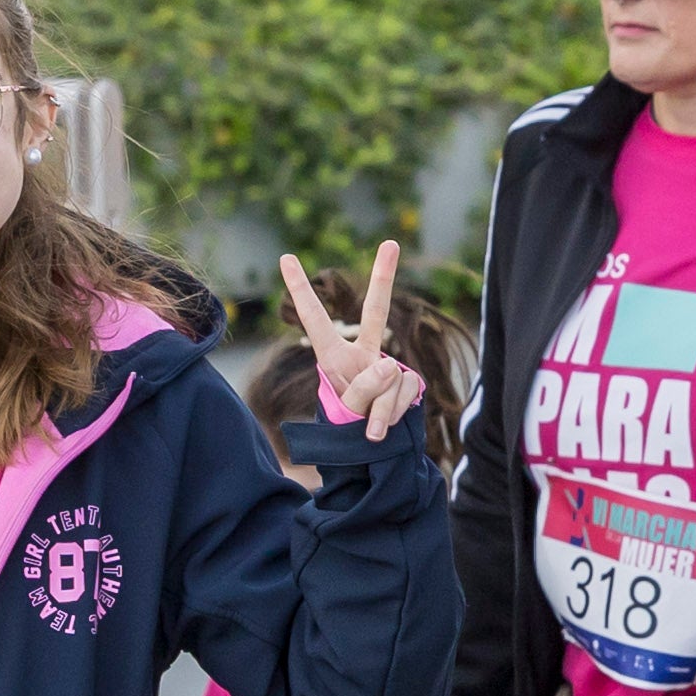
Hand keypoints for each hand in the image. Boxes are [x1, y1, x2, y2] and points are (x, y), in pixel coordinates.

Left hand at [269, 242, 423, 442]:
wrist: (373, 452)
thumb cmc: (347, 429)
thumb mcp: (345, 412)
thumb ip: (363, 390)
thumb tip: (390, 366)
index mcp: (333, 357)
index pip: (315, 320)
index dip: (300, 290)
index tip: (285, 257)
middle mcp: (363, 355)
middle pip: (376, 313)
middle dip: (384, 278)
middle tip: (391, 243)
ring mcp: (390, 367)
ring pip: (388, 379)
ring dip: (378, 411)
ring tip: (368, 429)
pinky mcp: (410, 382)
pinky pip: (406, 392)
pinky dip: (396, 413)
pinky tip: (388, 424)